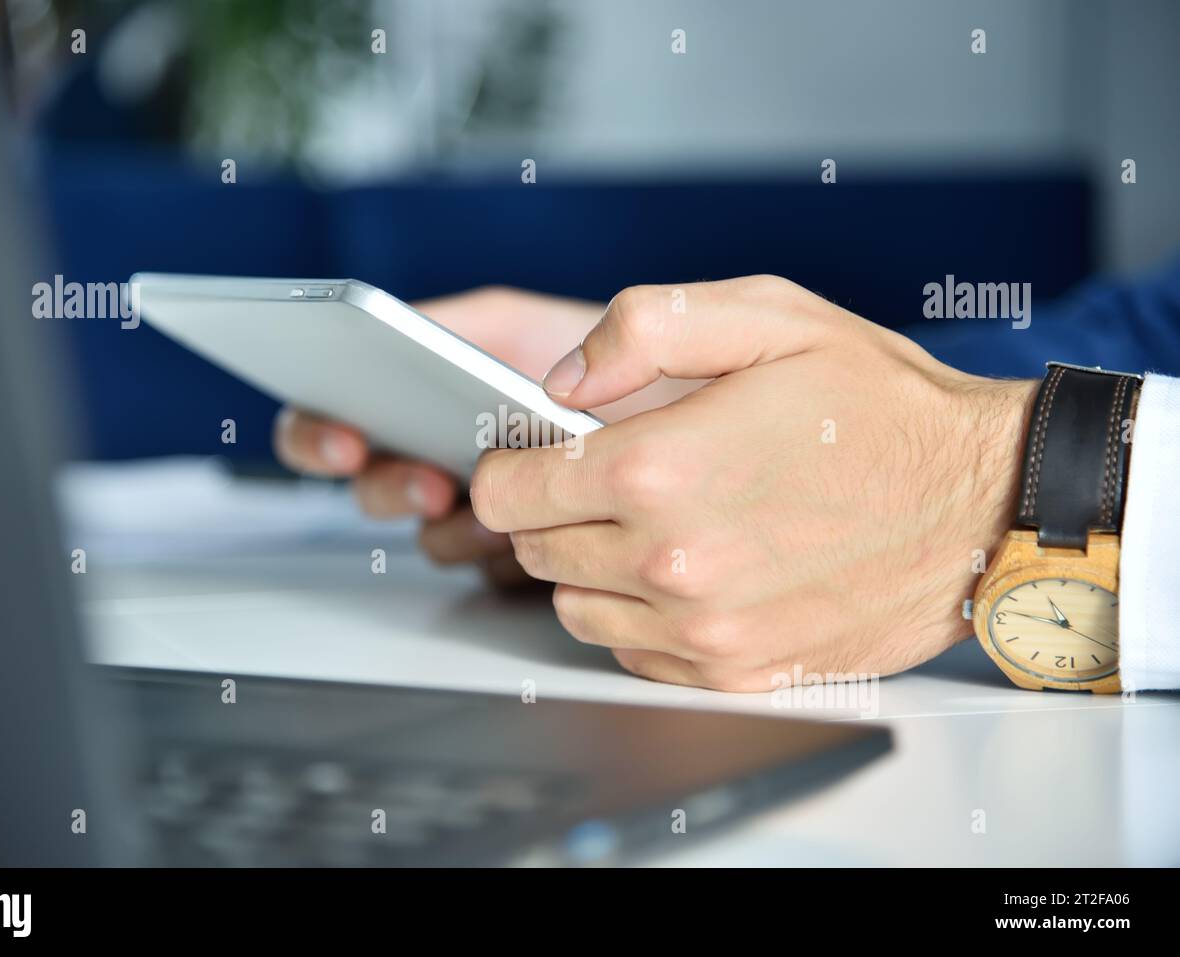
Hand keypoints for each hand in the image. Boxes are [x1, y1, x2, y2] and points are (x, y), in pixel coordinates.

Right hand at [272, 286, 689, 584]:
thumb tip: (554, 385)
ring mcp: (497, 493)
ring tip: (489, 510)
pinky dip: (497, 561)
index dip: (325, 422)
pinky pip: (489, 568)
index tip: (350, 435)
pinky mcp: (531, 547)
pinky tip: (528, 547)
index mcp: (473, 365)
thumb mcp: (677, 315)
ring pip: (431, 526)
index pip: (354, 390)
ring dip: (446, 525)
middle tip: (430, 485)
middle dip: (386, 484)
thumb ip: (611, 322)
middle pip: (377, 469)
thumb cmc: (719, 363)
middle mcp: (468, 431)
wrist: (773, 438)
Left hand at [471, 276, 1037, 689]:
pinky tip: (691, 571)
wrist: (982, 503)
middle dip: (554, 511)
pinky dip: (640, 615)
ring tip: (653, 524)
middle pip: (534, 552)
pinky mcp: (737, 672)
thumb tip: (562, 380)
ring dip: (591, 568)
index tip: (536, 454)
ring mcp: (704, 629)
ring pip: (574, 609)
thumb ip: (643, 328)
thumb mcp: (767, 317)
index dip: (511, 466)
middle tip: (608, 480)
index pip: (506, 493)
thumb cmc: (881, 407)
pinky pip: (633, 652)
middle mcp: (671, 562)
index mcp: (659, 469)